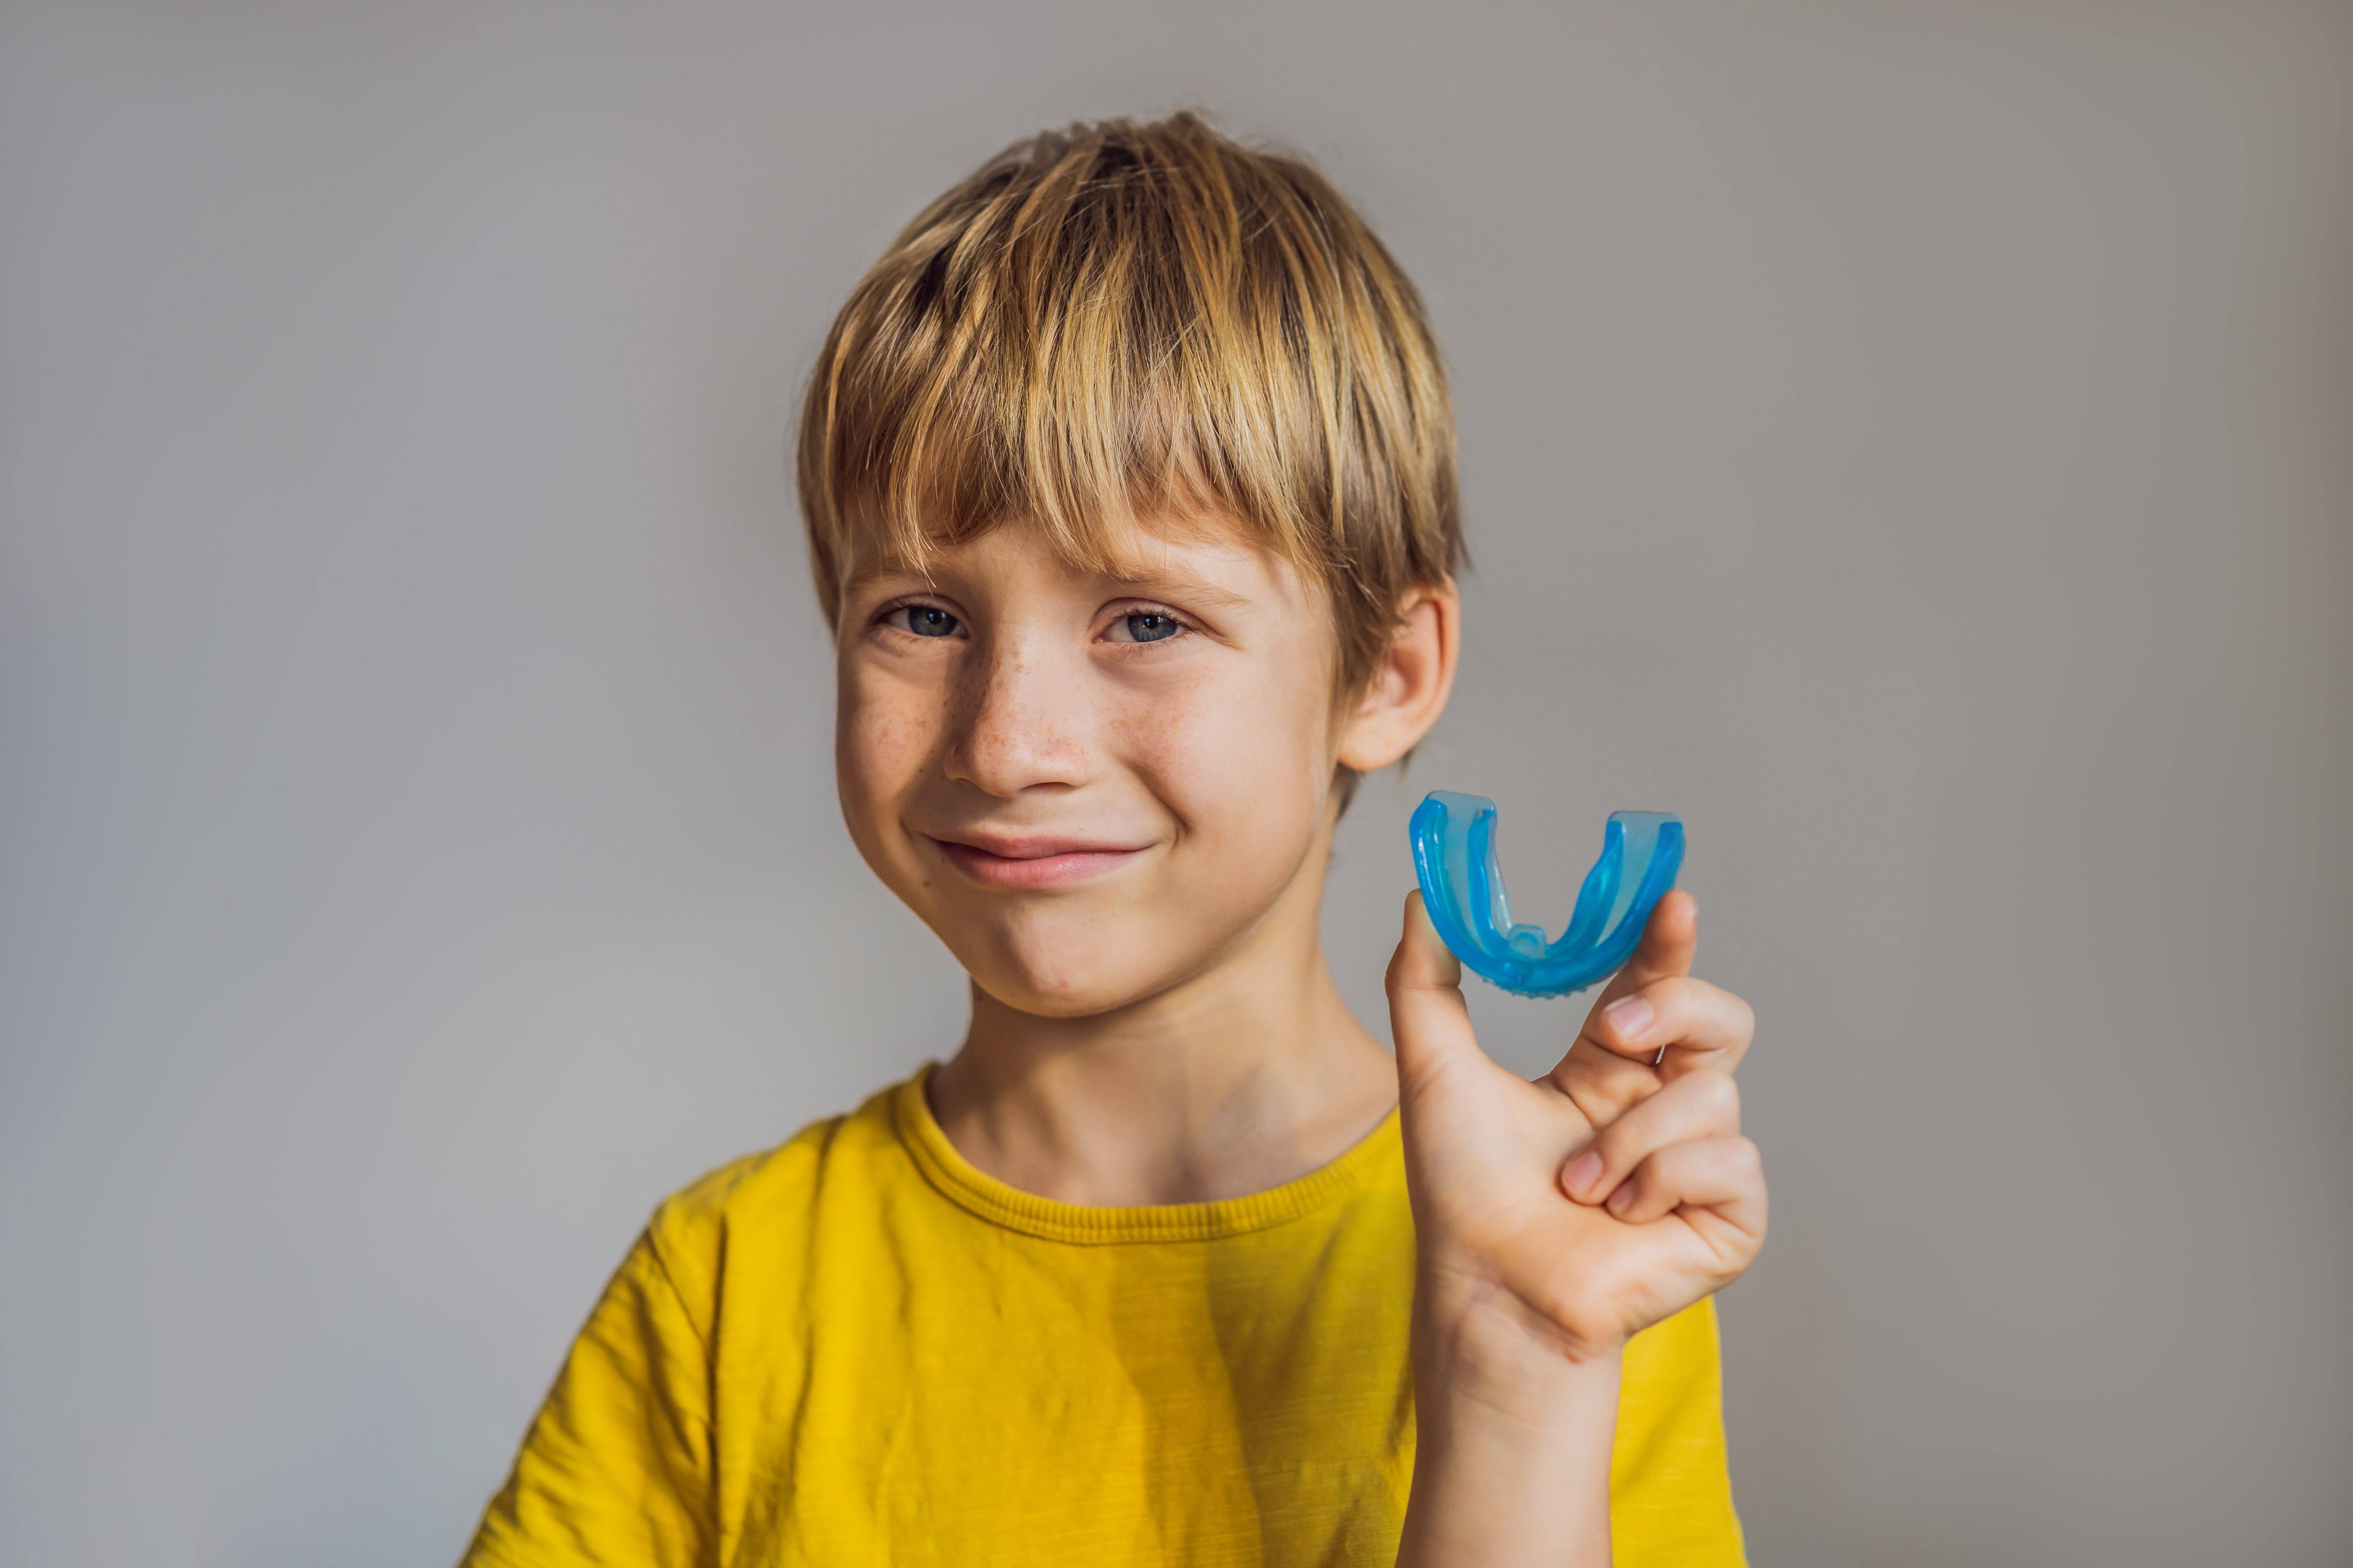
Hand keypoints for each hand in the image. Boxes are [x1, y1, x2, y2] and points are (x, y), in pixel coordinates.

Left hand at [1385, 887, 1766, 1383]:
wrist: (1488, 1284)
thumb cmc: (1463, 1192)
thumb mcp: (1436, 1068)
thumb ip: (1425, 979)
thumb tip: (1421, 897)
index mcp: (1606, 1072)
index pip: (1654, 987)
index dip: (1669, 943)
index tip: (1671, 901)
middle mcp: (1660, 1108)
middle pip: (1720, 1019)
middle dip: (1677, 1008)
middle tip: (1616, 1033)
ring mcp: (1700, 1164)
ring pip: (1712, 1094)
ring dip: (1629, 1139)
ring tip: (1579, 1185)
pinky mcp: (1729, 1217)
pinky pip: (1730, 1160)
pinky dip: (1660, 1183)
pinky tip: (1622, 1217)